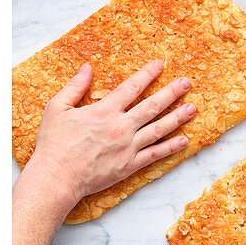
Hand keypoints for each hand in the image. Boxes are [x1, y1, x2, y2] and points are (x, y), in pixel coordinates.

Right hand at [12, 60, 192, 244]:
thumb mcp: (56, 109)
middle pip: (152, 105)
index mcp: (104, 111)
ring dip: (178, 117)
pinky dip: (171, 147)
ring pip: (159, 129)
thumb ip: (74, 87)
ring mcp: (127, 147)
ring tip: (192, 108)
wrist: (54, 179)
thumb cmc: (53, 144)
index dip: (147, 74)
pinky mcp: (129, 165)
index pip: (131, 87)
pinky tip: (184, 140)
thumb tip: (87, 67)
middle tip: (187, 82)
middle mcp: (121, 127)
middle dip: (172, 92)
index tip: (160, 65)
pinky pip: (155, 154)